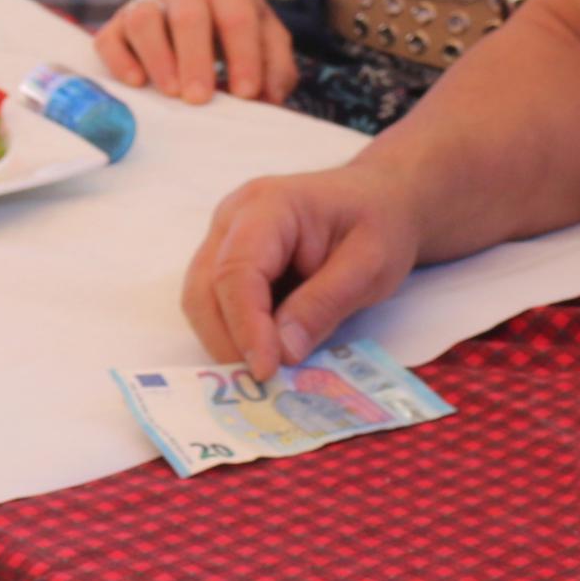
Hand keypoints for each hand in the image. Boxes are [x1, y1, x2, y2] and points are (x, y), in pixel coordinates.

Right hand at [94, 0, 295, 107]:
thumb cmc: (231, 25)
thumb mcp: (265, 36)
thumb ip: (276, 66)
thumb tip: (270, 99)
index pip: (237, 18)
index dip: (244, 56)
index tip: (247, 94)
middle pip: (188, 17)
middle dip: (196, 59)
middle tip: (200, 98)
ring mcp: (147, 6)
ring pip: (144, 21)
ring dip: (158, 57)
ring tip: (171, 92)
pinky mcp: (117, 26)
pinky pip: (110, 39)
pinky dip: (120, 61)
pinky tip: (136, 82)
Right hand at [183, 166, 420, 369]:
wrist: (377, 199)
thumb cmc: (378, 223)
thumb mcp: (371, 264)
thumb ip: (325, 304)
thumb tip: (283, 353)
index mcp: (269, 205)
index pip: (237, 270)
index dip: (246, 326)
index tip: (266, 370)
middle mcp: (233, 218)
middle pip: (205, 288)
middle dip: (229, 341)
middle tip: (265, 382)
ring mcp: (224, 239)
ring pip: (201, 301)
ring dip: (227, 341)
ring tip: (268, 370)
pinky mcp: (226, 261)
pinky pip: (215, 304)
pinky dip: (234, 334)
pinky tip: (266, 352)